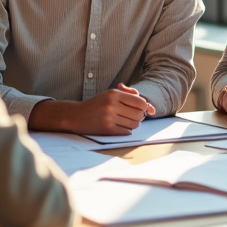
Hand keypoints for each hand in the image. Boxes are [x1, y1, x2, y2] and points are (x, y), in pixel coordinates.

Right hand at [31, 87, 154, 135]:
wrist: (76, 116)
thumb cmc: (97, 104)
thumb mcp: (111, 94)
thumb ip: (130, 95)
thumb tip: (150, 106)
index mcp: (114, 94)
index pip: (140, 102)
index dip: (144, 106)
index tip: (141, 108)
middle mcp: (112, 105)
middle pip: (139, 114)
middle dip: (139, 116)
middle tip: (132, 115)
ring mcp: (109, 118)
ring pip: (134, 124)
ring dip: (133, 124)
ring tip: (125, 120)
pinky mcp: (107, 130)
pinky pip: (127, 132)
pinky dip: (126, 130)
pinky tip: (118, 126)